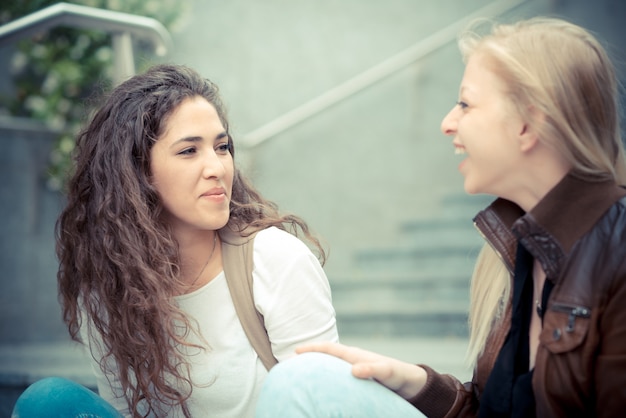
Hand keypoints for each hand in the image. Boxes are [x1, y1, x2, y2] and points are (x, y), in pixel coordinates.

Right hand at [296, 342, 427, 399]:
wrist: (411, 384)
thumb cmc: (400, 376)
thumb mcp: (388, 372)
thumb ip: (374, 369)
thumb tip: (354, 369)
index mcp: (355, 355)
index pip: (329, 349)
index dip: (313, 349)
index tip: (296, 352)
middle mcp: (352, 361)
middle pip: (325, 357)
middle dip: (308, 358)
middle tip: (289, 365)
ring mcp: (354, 370)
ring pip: (329, 368)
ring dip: (315, 370)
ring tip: (299, 378)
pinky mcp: (357, 381)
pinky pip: (336, 379)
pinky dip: (326, 381)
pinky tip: (320, 391)